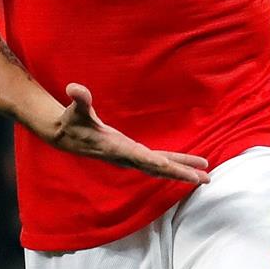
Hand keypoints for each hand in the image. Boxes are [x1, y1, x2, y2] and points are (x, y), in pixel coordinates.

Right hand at [30, 83, 211, 183]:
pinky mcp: (132, 155)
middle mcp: (126, 157)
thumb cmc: (72, 121)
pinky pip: (157, 162)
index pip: (142, 158)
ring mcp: (130, 159)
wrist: (64, 137)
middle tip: (202, 179)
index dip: (161, 164)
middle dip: (179, 174)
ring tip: (205, 177)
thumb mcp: (75, 109)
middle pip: (157, 168)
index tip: (176, 170)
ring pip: (160, 168)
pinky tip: (189, 167)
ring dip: (182, 172)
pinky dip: (174, 165)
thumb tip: (73, 89)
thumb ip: (79, 99)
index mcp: (117, 148)